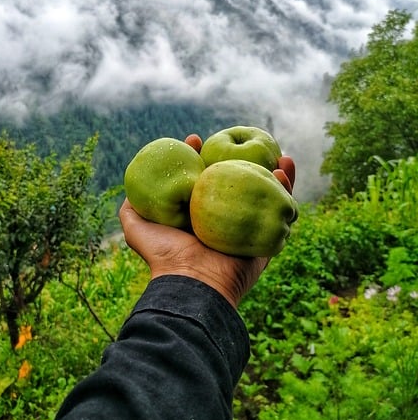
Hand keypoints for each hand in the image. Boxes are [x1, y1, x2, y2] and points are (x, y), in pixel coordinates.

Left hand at [120, 134, 294, 308]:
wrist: (192, 280)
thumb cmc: (163, 254)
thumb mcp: (137, 228)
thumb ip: (132, 208)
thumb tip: (131, 191)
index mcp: (200, 217)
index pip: (203, 181)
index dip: (200, 159)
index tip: (195, 139)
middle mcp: (225, 221)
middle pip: (238, 185)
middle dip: (243, 162)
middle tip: (242, 142)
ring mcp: (247, 229)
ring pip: (264, 194)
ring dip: (272, 171)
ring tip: (276, 153)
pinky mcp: (266, 238)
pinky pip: (282, 209)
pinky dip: (287, 188)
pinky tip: (285, 167)